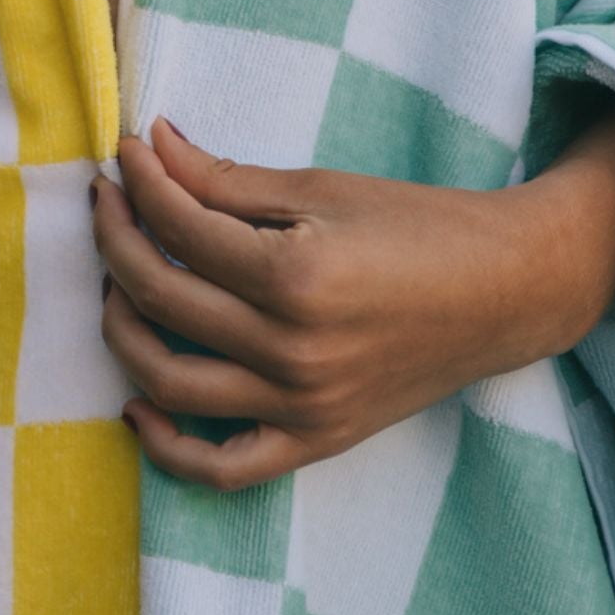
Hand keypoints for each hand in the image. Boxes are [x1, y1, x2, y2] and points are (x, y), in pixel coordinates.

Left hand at [92, 108, 614, 490]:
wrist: (505, 291)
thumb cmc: (418, 226)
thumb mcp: (322, 187)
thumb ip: (226, 179)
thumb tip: (150, 147)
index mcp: (296, 275)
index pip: (181, 229)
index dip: (141, 183)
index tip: (128, 152)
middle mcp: (291, 350)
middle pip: (161, 297)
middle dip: (115, 239)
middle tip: (108, 201)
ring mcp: (301, 405)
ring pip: (170, 382)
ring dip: (121, 327)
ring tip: (114, 283)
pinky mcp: (314, 440)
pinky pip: (221, 466)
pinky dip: (167, 445)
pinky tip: (138, 401)